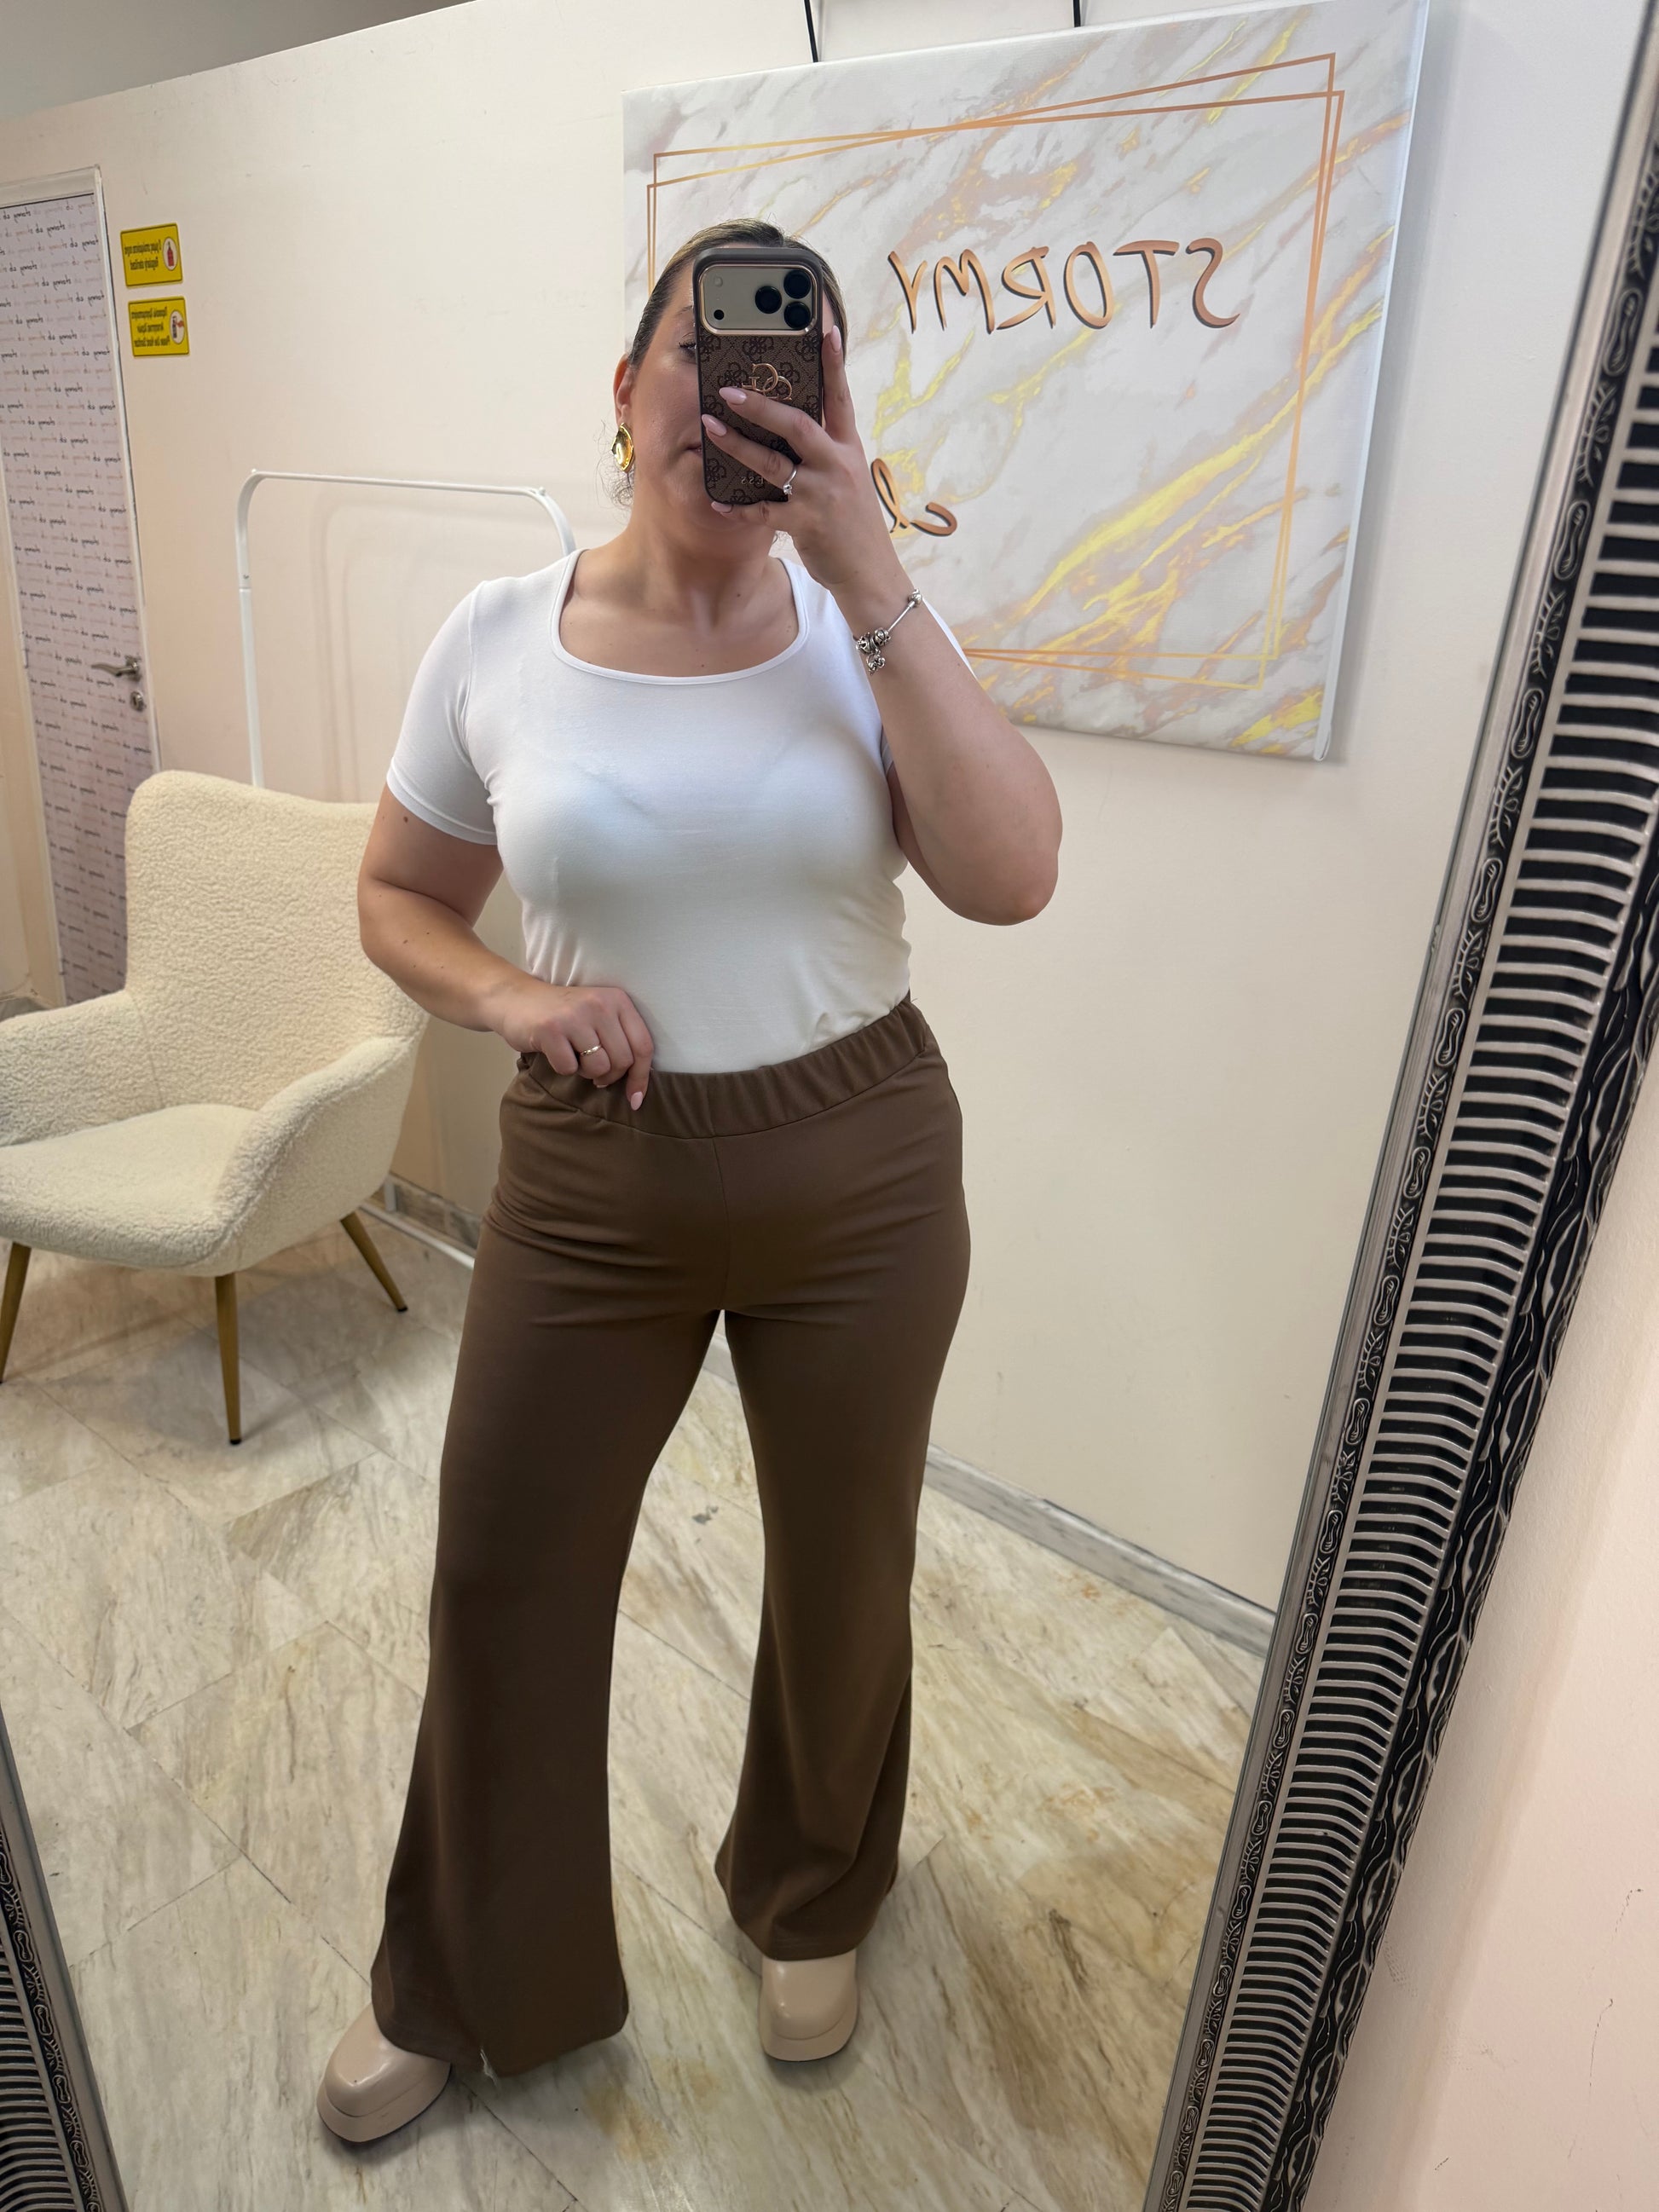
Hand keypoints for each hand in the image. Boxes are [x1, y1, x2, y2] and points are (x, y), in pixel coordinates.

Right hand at [493, 978, 653, 1107]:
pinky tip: (555, 1052)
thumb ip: (621, 1044)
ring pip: (599, 1067)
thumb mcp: (599, 1018)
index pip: (643, 1045)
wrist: (517, 999)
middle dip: (609, 1076)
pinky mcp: (550, 1029)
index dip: (641, 1077)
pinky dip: (563, 1068)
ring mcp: (574, 1016)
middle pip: (623, 1061)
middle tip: (593, 1071)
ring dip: (586, 1072)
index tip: (635, 1099)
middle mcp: (599, 1004)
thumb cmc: (565, 1017)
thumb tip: (637, 1094)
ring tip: (575, 1057)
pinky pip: (569, 1069)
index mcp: (618, 1000)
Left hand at [701, 321, 908, 614]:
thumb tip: (795, 430)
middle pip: (797, 425)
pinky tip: (718, 503)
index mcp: (848, 451)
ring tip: (710, 427)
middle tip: (728, 389)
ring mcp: (820, 495)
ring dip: (737, 445)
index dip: (834, 365)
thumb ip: (826, 455)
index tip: (825, 330)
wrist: (870, 575)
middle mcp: (836, 467)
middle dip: (761, 406)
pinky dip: (738, 509)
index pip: (841, 399)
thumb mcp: (850, 482)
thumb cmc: (855, 527)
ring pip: (772, 464)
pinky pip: (762, 513)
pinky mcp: (805, 524)